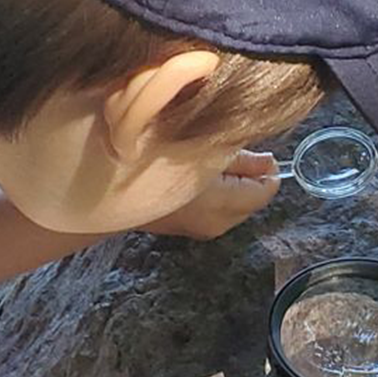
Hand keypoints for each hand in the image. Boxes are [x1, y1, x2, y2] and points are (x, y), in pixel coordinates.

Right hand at [140, 151, 278, 240]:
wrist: (109, 189)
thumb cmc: (155, 162)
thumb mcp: (202, 150)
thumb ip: (241, 156)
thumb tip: (268, 162)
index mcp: (225, 203)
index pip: (267, 188)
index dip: (265, 166)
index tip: (251, 147)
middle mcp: (220, 223)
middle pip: (253, 197)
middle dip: (249, 174)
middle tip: (229, 149)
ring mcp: (206, 229)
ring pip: (237, 202)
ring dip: (232, 182)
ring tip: (211, 160)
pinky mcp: (193, 228)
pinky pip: (220, 207)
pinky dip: (217, 190)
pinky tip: (199, 174)